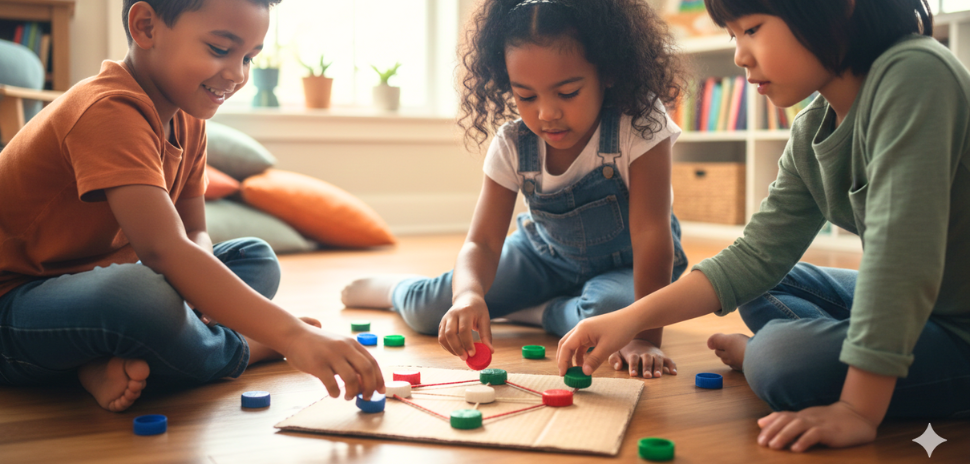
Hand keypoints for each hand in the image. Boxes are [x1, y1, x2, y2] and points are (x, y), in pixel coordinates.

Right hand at [282, 326, 384, 400]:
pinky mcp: (317, 364)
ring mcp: (331, 355)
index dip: (379, 379)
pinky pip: (331, 384)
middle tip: (366, 397)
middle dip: (370, 387)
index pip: (372, 363)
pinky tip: (334, 394)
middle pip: (366, 370)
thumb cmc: (319, 346)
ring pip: (351, 379)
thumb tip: (365, 384)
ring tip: (348, 397)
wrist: (294, 335)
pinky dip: (335, 393)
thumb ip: (352, 361)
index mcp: (352, 344)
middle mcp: (344, 348)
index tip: (380, 391)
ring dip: (353, 392)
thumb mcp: (339, 347)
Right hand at [438, 292, 492, 359]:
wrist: (466, 297)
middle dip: (457, 348)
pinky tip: (456, 351)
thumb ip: (486, 335)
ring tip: (462, 356)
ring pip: (443, 337)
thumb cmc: (478, 309)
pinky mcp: (442, 324)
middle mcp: (452, 314)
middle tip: (466, 358)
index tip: (473, 353)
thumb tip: (490, 351)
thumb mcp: (485, 319)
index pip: (463, 329)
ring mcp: (445, 319)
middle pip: (450, 334)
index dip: (467, 343)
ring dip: (451, 349)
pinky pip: (441, 338)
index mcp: (465, 312)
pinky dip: (447, 347)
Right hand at [557, 310, 641, 375]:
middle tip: (565, 374)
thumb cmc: (620, 330)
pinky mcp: (591, 332)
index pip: (566, 347)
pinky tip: (583, 364)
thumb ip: (594, 360)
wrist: (632, 318)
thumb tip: (583, 373)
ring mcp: (585, 329)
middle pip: (565, 344)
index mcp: (582, 330)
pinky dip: (579, 354)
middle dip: (563, 359)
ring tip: (574, 371)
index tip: (563, 375)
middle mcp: (581, 328)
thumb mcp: (607, 348)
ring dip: (571, 357)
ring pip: (572, 344)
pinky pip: (580, 344)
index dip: (562, 362)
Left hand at [608, 339, 676, 378]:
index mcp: (633, 353)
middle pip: (646, 359)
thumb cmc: (626, 350)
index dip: (633, 366)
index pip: (633, 358)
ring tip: (658, 376)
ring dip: (658, 367)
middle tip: (647, 376)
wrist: (639, 339)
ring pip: (657, 360)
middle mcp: (645, 353)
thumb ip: (614, 359)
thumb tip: (618, 367)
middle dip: (647, 367)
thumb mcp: (617, 352)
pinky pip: (669, 360)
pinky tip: (674, 373)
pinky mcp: (662, 356)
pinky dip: (672, 366)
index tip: (633, 374)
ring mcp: (654, 354)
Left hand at [756, 401, 878, 451]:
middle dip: (772, 431)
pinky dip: (805, 440)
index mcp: (801, 415)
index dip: (769, 427)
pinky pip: (815, 434)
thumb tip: (760, 422)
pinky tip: (797, 448)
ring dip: (784, 435)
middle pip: (786, 420)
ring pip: (798, 425)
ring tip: (774, 446)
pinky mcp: (830, 431)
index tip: (759, 439)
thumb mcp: (805, 419)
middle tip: (762, 443)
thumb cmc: (829, 420)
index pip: (781, 417)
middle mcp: (808, 417)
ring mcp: (819, 423)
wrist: (858, 415)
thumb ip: (784, 421)